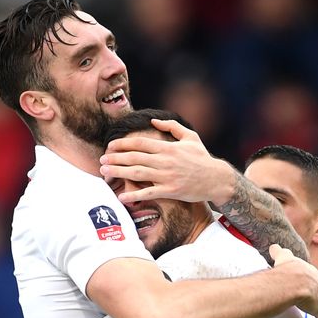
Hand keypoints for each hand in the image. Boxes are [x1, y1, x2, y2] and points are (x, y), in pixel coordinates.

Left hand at [100, 119, 234, 203]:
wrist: (216, 179)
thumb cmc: (202, 157)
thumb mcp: (190, 136)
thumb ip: (172, 127)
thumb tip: (153, 120)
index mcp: (168, 147)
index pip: (140, 143)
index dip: (122, 144)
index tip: (110, 146)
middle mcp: (165, 161)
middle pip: (134, 157)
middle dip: (115, 158)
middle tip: (101, 161)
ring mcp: (167, 176)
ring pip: (137, 173)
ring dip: (119, 173)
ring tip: (105, 173)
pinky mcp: (171, 191)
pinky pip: (149, 194)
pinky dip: (134, 196)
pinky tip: (122, 197)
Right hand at [269, 244, 317, 317]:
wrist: (294, 282)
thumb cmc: (289, 269)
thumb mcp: (283, 256)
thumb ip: (278, 251)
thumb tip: (273, 247)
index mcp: (310, 271)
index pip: (311, 274)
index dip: (309, 278)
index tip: (308, 280)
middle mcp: (317, 282)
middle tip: (315, 295)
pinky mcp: (317, 308)